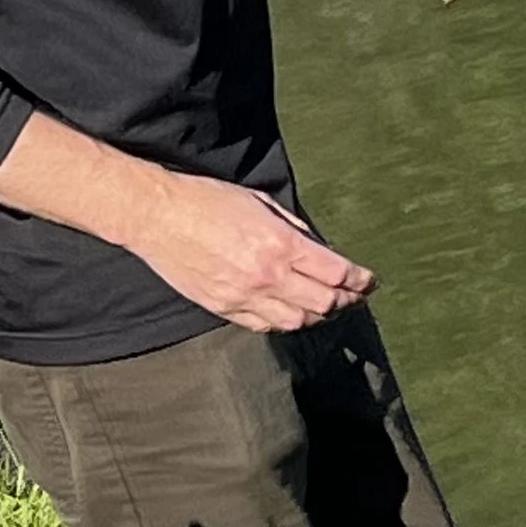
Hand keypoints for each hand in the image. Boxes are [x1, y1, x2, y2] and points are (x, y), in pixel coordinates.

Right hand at [127, 171, 371, 332]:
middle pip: (324, 303)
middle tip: (356, 296)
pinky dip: (285, 322)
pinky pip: (264, 326)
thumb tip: (319, 249)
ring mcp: (244, 296)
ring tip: (326, 306)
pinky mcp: (223, 308)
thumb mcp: (260, 202)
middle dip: (348, 300)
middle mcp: (266, 275)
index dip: (360, 280)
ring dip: (318, 315)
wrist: (157, 216)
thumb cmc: (207, 200)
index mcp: (280, 244)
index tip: (369, 280)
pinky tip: (291, 312)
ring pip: (298, 321)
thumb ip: (293, 229)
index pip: (336, 273)